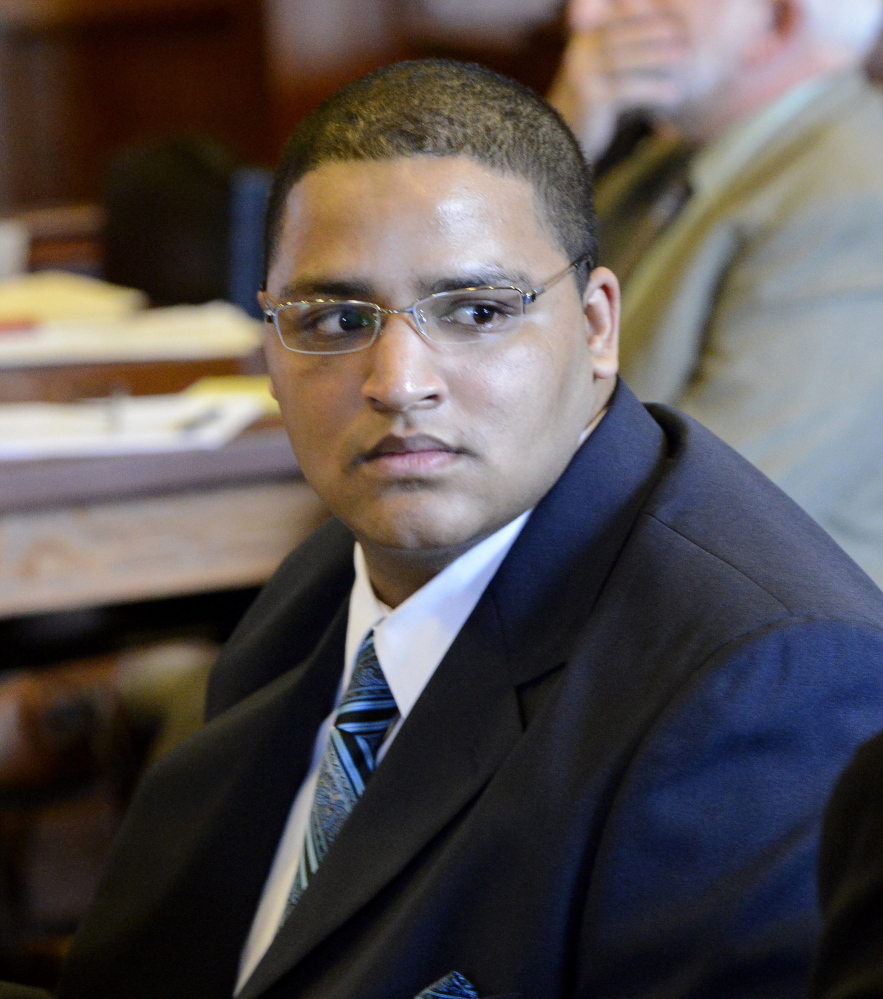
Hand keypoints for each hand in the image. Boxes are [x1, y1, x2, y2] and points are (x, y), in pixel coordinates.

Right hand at [548, 0, 689, 159]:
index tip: (672, 19)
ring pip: (623, 58)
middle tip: (683, 35)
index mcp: (583, 40)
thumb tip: (663, 29)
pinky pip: (626, 89)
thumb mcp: (604, 72)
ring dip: (657, 56)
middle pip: (619, 34)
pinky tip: (674, 93)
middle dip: (652, 31)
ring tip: (684, 57)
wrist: (565, 143)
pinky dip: (653, 88)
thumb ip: (622, 48)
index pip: (613, 18)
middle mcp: (579, 53)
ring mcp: (582, 76)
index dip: (641, 16)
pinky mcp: (590, 100)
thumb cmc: (593, 106)